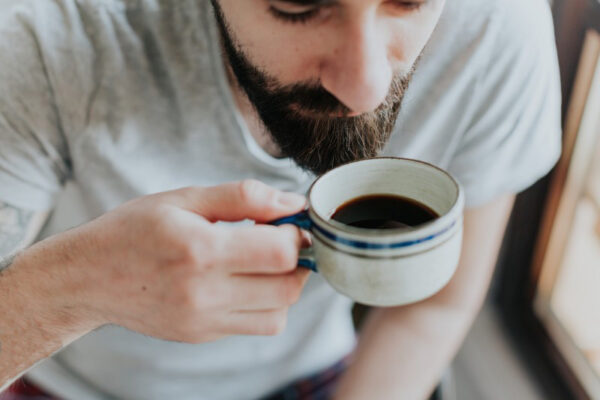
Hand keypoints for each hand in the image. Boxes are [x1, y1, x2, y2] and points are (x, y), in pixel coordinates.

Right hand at [61, 180, 308, 342]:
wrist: (86, 278)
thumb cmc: (133, 229)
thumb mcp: (184, 199)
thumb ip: (243, 197)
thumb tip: (292, 202)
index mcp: (200, 251)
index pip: (280, 252)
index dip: (296, 233)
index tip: (290, 221)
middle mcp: (204, 294)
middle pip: (289, 288)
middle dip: (299, 261)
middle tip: (284, 240)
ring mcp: (203, 321)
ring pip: (279, 313)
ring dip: (285, 285)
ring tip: (264, 262)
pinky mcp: (202, 335)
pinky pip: (255, 326)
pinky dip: (265, 305)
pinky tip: (243, 282)